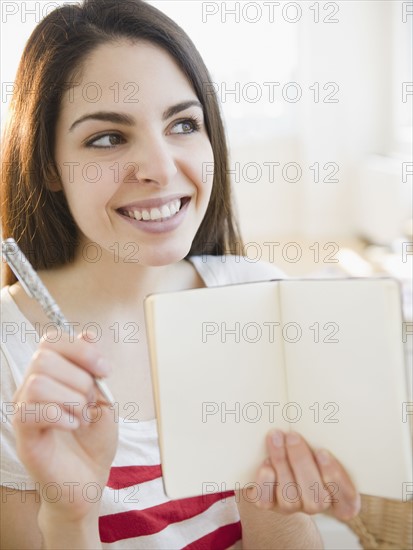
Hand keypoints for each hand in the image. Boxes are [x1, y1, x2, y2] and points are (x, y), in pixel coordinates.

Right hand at [12, 331, 117, 522]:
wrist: (89, 480)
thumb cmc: (94, 440)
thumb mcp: (103, 396)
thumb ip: (93, 367)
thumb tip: (86, 333)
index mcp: (52, 375)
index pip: (51, 340)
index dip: (80, 349)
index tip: (104, 370)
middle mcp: (32, 388)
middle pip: (44, 357)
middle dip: (79, 378)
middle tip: (90, 401)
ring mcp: (25, 412)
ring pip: (38, 382)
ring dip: (71, 399)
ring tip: (81, 416)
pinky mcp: (24, 436)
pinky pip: (33, 411)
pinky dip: (62, 416)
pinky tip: (73, 427)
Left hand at [249, 430, 359, 520]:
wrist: (281, 469)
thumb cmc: (310, 453)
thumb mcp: (322, 448)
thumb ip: (325, 442)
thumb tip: (321, 410)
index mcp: (340, 497)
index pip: (346, 496)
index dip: (335, 476)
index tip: (322, 452)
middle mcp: (317, 506)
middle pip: (316, 497)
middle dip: (301, 463)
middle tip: (292, 436)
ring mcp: (293, 508)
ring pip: (289, 496)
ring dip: (281, 463)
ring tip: (275, 437)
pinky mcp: (270, 504)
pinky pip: (267, 501)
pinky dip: (265, 481)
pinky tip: (266, 463)